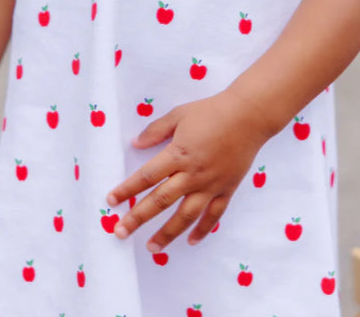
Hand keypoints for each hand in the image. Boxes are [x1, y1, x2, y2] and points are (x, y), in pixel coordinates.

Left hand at [106, 90, 267, 251]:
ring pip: (186, 215)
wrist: (248, 115)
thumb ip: (156, 130)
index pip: (147, 176)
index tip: (111, 200)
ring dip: (167, 233)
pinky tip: (190, 241)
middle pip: (161, 201)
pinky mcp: (227, 189)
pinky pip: (214, 215)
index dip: (127, 189)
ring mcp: (210, 185)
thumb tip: (135, 143)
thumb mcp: (179, 115)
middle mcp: (192, 174)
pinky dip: (203, 230)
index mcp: (178, 154)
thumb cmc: (211, 111)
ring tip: (152, 248)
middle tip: (120, 232)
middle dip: (138, 217)